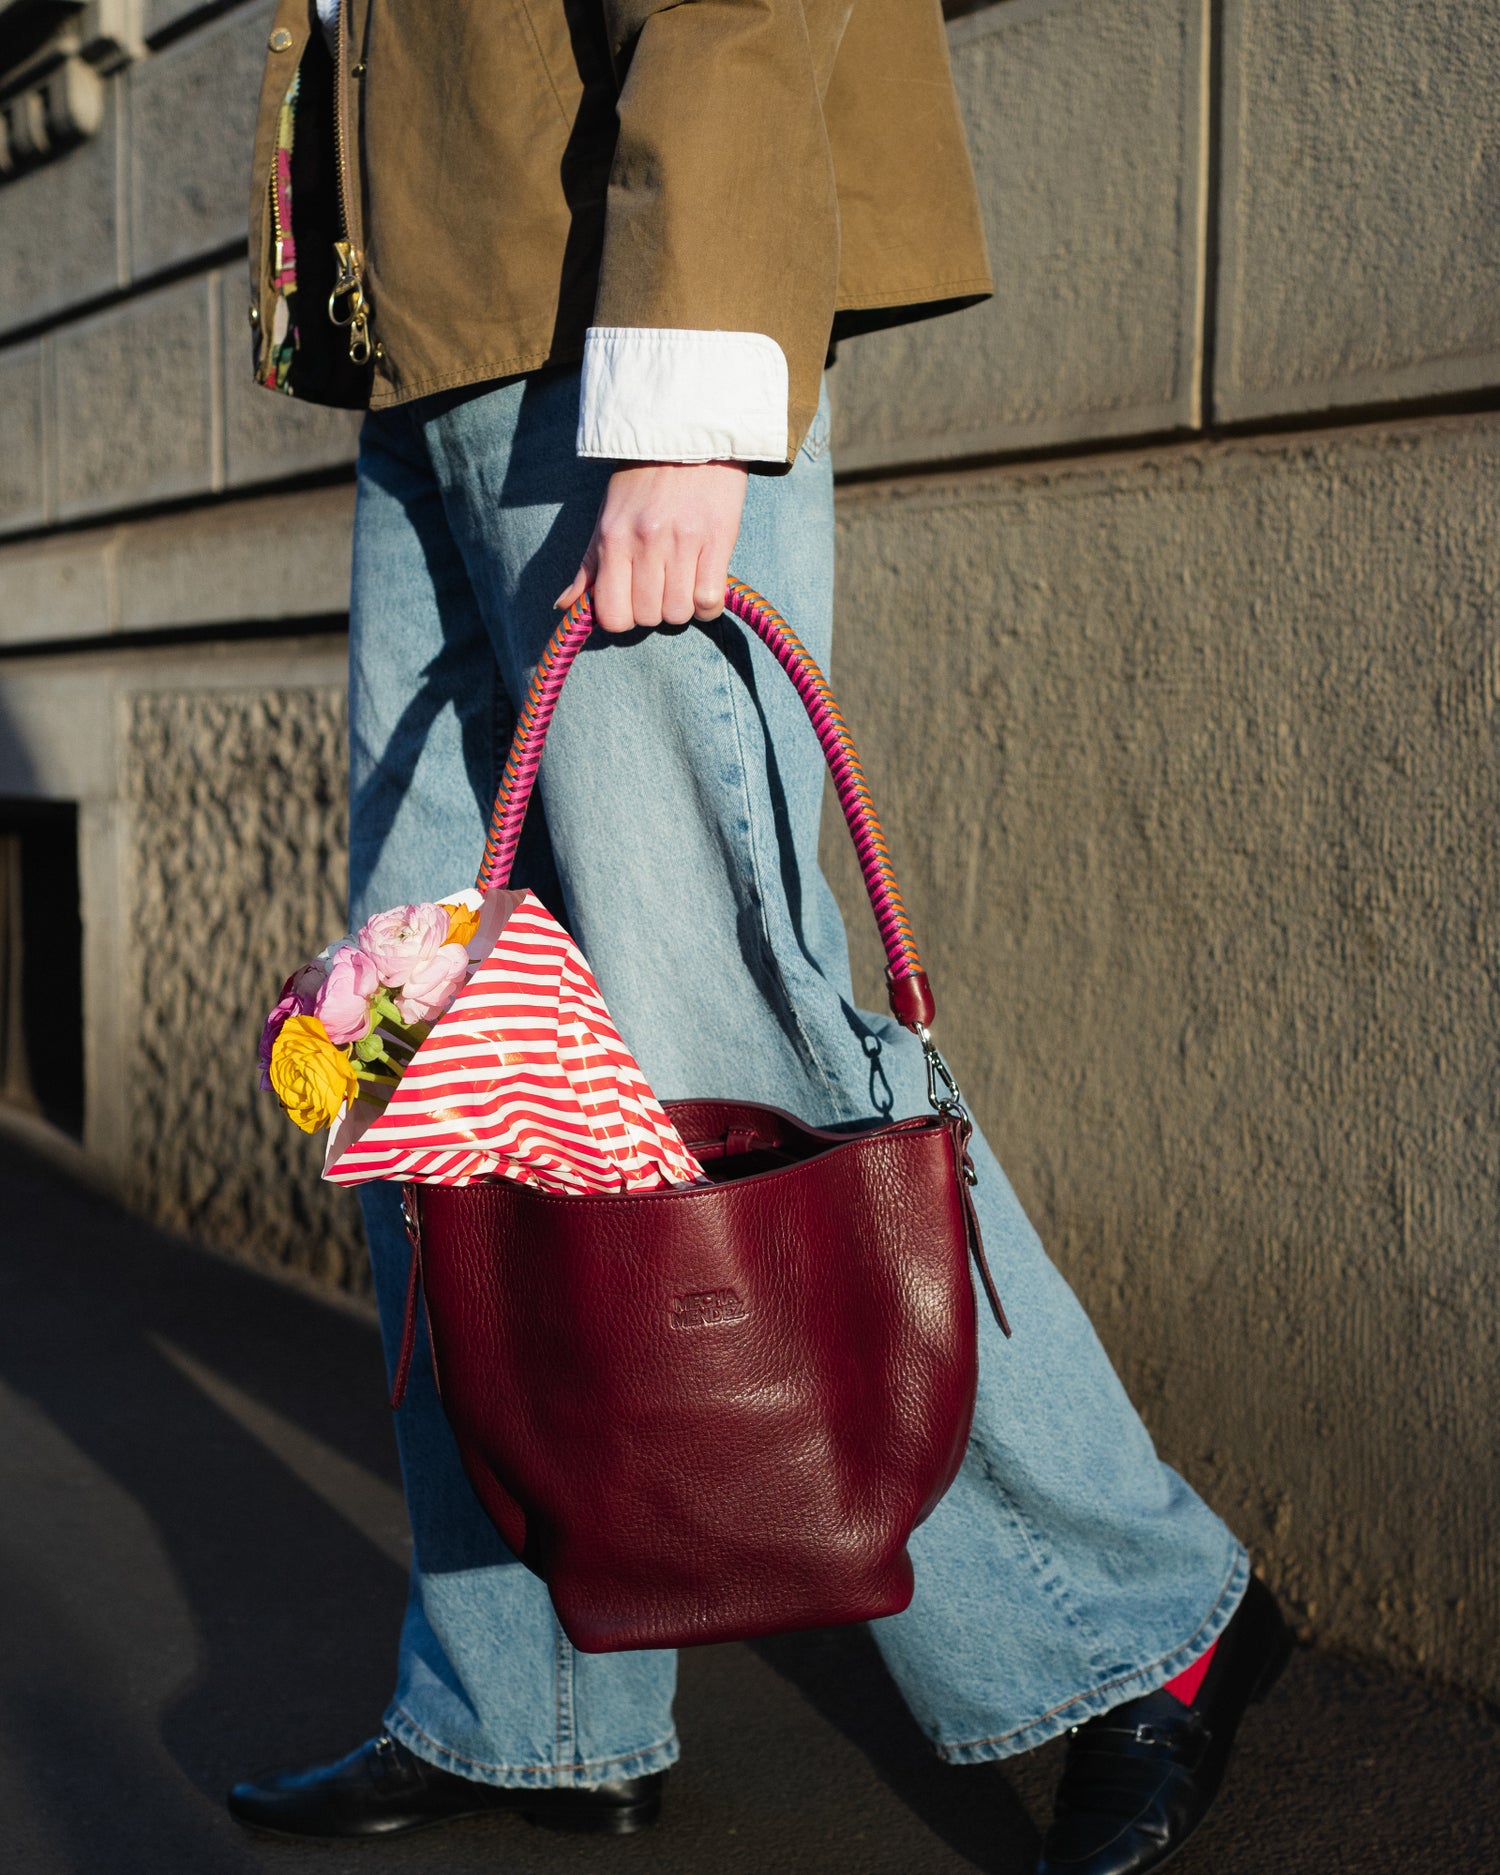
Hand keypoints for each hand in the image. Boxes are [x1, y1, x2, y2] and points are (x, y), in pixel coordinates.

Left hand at [556, 461, 748, 633]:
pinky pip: (710, 599)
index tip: (633, 602)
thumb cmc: (643, 478)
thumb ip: (589, 566)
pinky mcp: (718, 538)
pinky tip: (705, 586)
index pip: (612, 615)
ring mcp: (683, 542)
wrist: (689, 434)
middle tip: (662, 587)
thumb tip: (564, 606)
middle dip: (655, 610)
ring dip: (683, 606)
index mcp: (613, 539)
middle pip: (649, 617)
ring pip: (679, 612)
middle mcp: (645, 542)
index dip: (624, 618)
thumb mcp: (607, 517)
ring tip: (684, 582)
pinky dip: (708, 604)